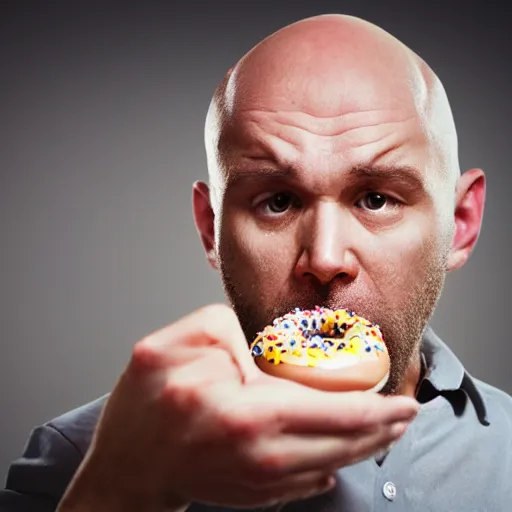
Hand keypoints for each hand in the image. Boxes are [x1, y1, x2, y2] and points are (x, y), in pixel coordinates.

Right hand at [58, 304, 418, 510]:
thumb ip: (237, 331)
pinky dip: (332, 464)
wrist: (128, 463)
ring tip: (384, 432)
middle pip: (344, 445)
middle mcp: (264, 456)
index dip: (379, 410)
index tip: (407, 404)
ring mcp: (262, 483)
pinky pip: (308, 481)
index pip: (335, 413)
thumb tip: (271, 354)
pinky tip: (341, 455)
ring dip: (363, 449)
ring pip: (332, 465)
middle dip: (382, 431)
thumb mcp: (187, 339)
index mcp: (250, 413)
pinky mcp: (256, 495)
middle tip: (406, 417)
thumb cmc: (148, 399)